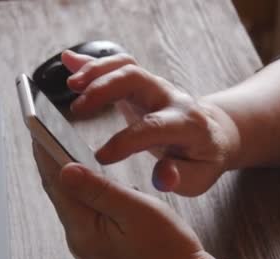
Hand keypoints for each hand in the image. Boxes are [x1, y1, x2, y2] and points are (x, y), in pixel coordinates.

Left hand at [32, 142, 224, 258]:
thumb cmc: (169, 251)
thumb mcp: (136, 211)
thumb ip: (98, 190)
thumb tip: (65, 170)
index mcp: (83, 232)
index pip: (56, 184)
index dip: (45, 153)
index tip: (36, 128)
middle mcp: (79, 243)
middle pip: (61, 195)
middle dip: (53, 164)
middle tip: (46, 133)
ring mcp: (89, 250)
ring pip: (73, 206)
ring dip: (70, 179)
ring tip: (64, 150)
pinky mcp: (101, 251)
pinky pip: (86, 216)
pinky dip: (85, 195)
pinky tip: (90, 183)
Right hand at [61, 50, 240, 195]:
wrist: (211, 134)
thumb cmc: (200, 159)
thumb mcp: (197, 177)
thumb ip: (180, 178)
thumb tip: (163, 178)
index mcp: (186, 123)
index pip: (153, 126)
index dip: (126, 140)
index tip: (100, 157)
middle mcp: (169, 97)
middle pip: (136, 79)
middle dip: (104, 89)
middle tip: (76, 109)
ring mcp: (153, 86)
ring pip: (125, 66)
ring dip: (95, 71)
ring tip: (70, 84)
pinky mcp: (139, 84)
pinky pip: (116, 65)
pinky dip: (91, 62)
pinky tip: (68, 60)